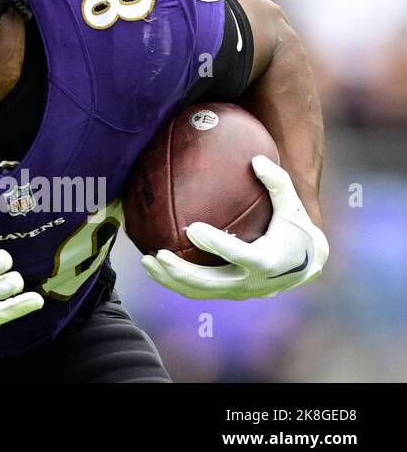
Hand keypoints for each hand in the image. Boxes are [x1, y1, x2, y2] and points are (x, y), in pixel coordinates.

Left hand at [141, 155, 328, 300]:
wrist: (306, 263)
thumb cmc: (294, 227)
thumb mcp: (292, 205)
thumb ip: (278, 182)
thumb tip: (256, 159)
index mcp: (270, 260)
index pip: (242, 256)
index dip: (218, 244)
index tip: (194, 228)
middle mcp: (254, 282)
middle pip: (214, 283)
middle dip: (184, 272)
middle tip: (159, 254)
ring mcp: (240, 291)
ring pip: (201, 293)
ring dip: (171, 281)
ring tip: (147, 261)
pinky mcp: (229, 293)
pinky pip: (199, 292)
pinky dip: (175, 282)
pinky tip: (154, 265)